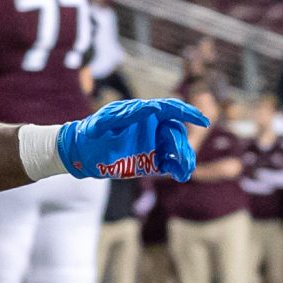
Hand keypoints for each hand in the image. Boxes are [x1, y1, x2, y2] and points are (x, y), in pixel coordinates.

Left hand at [56, 99, 210, 180]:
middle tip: (181, 159)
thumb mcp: (104, 122)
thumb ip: (125, 115)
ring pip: (177, 149)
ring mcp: (152, 144)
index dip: (187, 113)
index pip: (170, 109)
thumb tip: (149, 107)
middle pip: (176, 132)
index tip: (202, 120)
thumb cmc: (90, 133)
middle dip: (182, 145)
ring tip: (184, 171)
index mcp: (143, 113)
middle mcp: (151, 127)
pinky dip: (178, 169)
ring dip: (184, 159)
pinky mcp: (151, 161)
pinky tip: (181, 175)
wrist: (81, 154)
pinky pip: (170, 164)